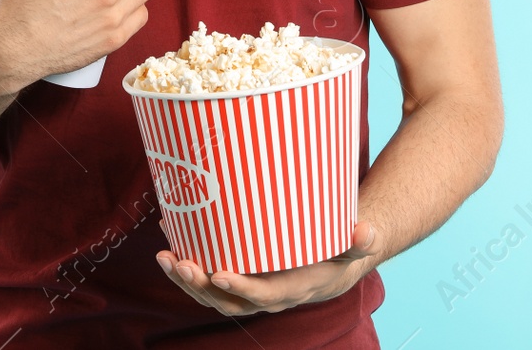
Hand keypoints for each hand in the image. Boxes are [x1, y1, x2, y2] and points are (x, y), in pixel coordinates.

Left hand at [155, 221, 382, 316]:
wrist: (330, 265)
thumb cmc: (338, 253)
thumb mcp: (352, 247)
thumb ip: (360, 242)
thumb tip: (367, 231)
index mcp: (290, 290)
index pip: (262, 296)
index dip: (239, 288)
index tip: (218, 272)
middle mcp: (264, 296)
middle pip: (226, 301)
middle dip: (199, 285)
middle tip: (179, 262)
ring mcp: (246, 290)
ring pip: (210, 293)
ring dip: (185, 278)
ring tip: (164, 257)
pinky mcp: (234, 277)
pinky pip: (206, 277)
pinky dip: (186, 262)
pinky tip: (170, 238)